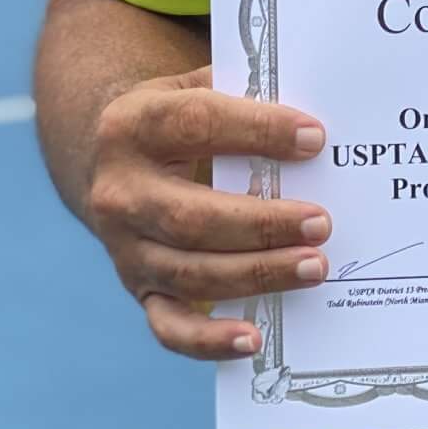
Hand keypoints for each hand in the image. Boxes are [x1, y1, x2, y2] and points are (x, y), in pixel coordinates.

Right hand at [83, 63, 331, 359]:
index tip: (314, 139)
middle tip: (321, 223)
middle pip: (192, 216)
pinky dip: (209, 340)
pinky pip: (169, 326)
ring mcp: (126, 248)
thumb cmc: (175, 120)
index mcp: (134, 126)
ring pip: (191, 272)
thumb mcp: (193, 88)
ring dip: (258, 274)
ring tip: (314, 266)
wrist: (106, 158)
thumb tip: (312, 126)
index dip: (258, 131)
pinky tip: (253, 340)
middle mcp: (121, 192)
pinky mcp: (138, 289)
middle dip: (262, 223)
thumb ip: (243, 95)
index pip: (198, 124)